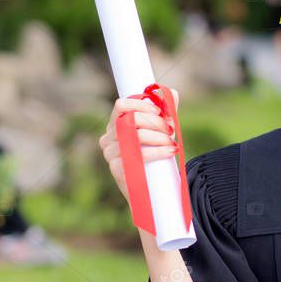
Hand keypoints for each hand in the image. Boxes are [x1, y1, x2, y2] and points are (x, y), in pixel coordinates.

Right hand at [99, 88, 179, 203]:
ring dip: (159, 137)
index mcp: (115, 126)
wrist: (153, 190)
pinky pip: (138, 155)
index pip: (120, 105)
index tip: (158, 111)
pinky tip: (169, 152)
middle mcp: (108, 138)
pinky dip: (157, 152)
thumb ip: (165, 112)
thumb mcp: (161, 132)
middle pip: (131, 120)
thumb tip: (171, 92)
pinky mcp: (116, 169)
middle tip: (171, 130)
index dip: (140, 105)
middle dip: (156, 123)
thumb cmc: (155, 157)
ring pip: (136, 136)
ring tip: (172, 144)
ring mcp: (110, 154)